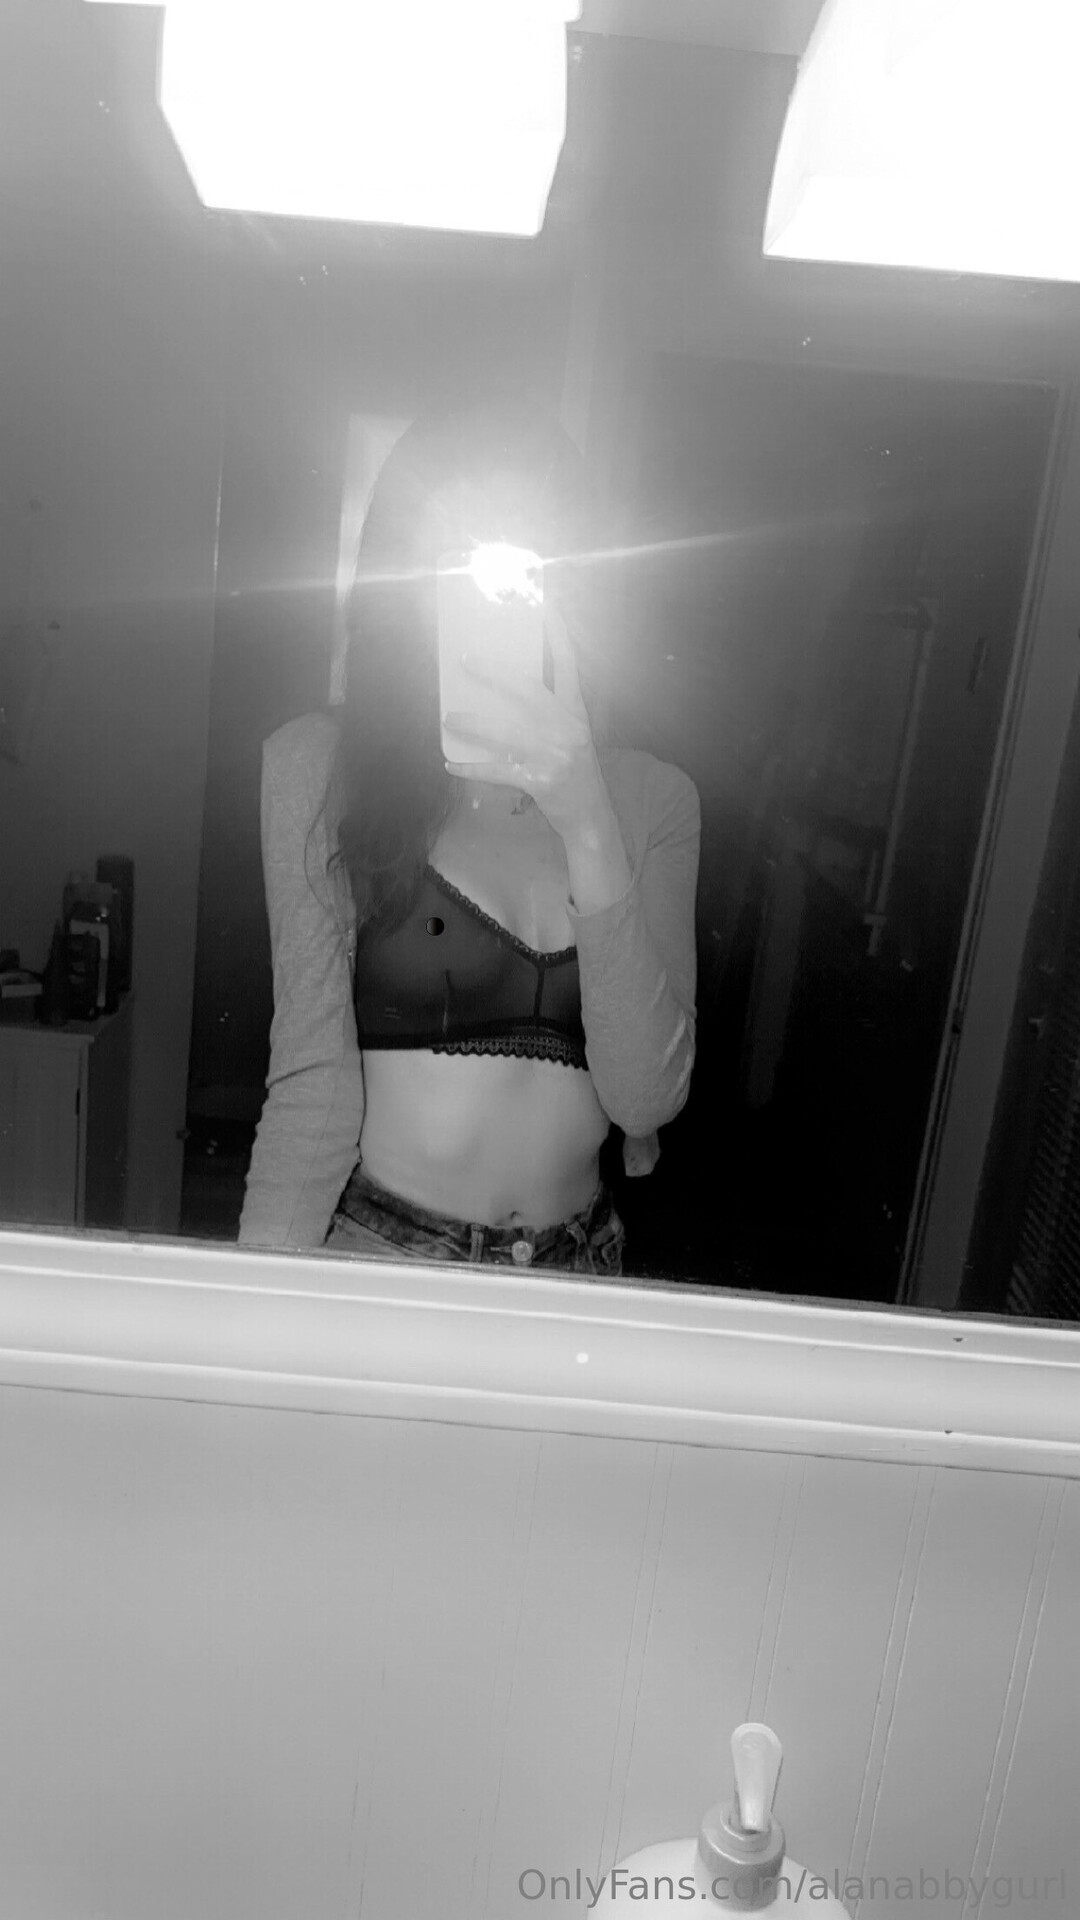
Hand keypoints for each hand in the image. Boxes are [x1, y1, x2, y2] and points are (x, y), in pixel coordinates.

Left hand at [442, 602, 608, 842]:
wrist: (591, 818)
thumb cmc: (576, 773)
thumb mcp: (573, 737)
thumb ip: (551, 715)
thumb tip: (505, 694)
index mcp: (576, 713)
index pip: (568, 665)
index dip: (558, 634)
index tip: (545, 606)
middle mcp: (567, 729)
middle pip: (527, 690)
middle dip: (494, 672)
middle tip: (466, 659)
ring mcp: (554, 756)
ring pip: (504, 732)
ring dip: (472, 723)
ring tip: (448, 718)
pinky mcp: (540, 781)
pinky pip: (496, 770)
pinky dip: (471, 768)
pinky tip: (451, 764)